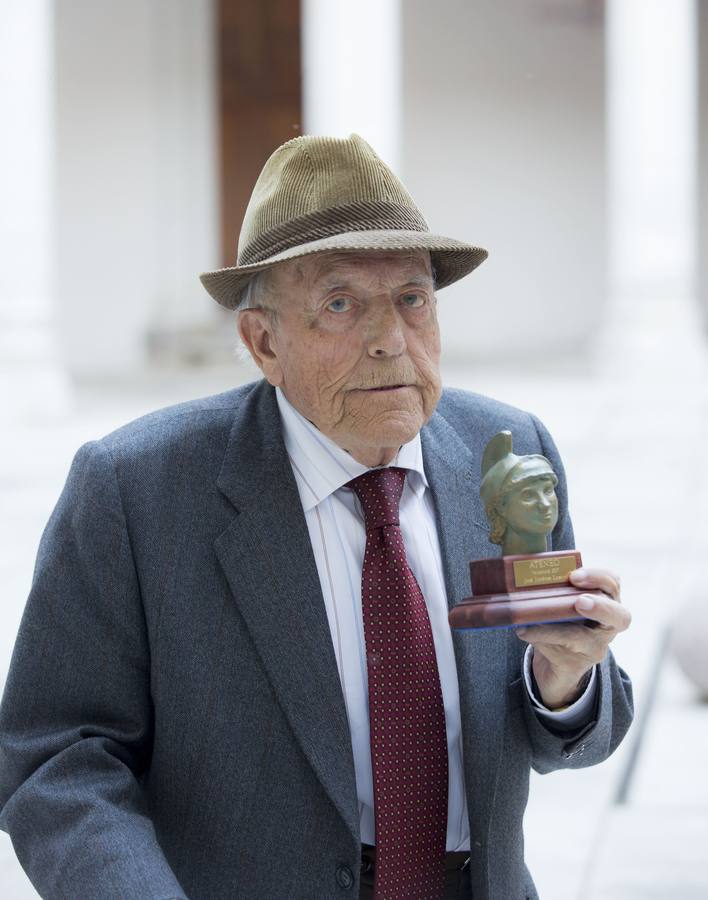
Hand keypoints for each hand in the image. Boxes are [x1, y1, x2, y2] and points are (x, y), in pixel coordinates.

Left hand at [516, 567, 630, 709]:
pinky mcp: (575, 664)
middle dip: (601, 607)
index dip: (598, 578)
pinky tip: (523, 631)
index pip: (614, 584)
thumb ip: (555, 589)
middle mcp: (608, 627)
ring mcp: (595, 649)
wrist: (556, 662)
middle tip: (580, 602)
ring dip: (555, 628)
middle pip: (621, 617)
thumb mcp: (562, 602)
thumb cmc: (562, 621)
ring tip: (531, 622)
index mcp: (607, 602)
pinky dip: (539, 639)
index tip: (574, 576)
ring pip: (584, 639)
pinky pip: (559, 652)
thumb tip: (526, 574)